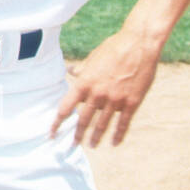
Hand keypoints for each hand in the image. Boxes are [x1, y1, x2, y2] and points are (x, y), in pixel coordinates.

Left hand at [51, 31, 160, 146]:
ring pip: (102, 124)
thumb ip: (82, 69)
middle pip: (84, 120)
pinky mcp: (132, 102)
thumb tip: (71, 71)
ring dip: (96, 137)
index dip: (57, 122)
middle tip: (73, 145)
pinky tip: (114, 143)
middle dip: (77, 134)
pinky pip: (123, 123)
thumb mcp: (92, 58)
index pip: (66, 107)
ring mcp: (115, 100)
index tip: (51, 133)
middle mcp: (97, 94)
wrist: (139, 45)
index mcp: (84, 83)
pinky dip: (118, 134)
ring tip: (92, 145)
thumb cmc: (113, 48)